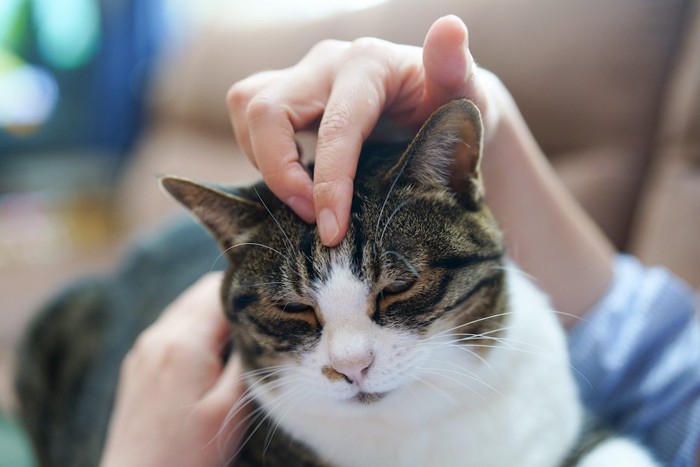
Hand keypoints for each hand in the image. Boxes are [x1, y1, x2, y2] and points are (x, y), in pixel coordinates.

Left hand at [101, 273, 247, 466]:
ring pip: (186, 308)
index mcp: (183, 342)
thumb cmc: (188, 455)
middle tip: (261, 323)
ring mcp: (143, 348)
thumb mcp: (230, 408)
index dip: (250, 295)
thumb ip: (245, 359)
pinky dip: (194, 331)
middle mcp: (158, 336)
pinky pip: (172, 329)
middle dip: (233, 301)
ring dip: (213, 316)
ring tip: (238, 341)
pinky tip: (210, 357)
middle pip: (201, 293)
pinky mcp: (138, 363)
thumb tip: (257, 325)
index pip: (221, 290)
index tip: (273, 309)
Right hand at [228, 15, 505, 245]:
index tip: (331, 231)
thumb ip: (456, 67)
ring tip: (304, 203)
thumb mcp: (464, 94)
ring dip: (263, 163)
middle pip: (266, 110)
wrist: (433, 110)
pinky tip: (296, 185)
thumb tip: (452, 26)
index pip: (334, 126)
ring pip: (247, 110)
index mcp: (368, 63)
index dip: (327, 183)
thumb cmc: (451, 109)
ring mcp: (302, 78)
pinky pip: (250, 120)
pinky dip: (260, 155)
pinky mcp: (288, 97)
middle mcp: (326, 63)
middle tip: (312, 219)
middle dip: (280, 172)